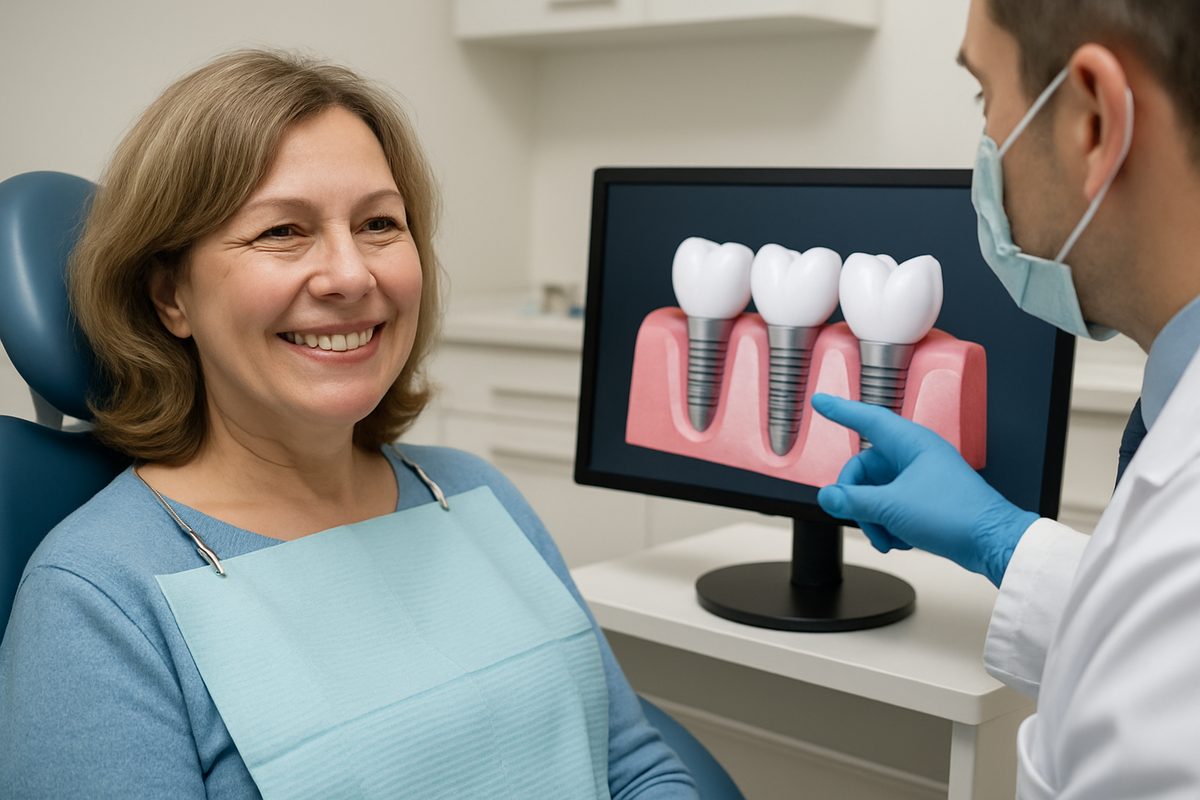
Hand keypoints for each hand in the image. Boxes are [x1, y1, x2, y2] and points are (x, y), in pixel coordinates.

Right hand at [811, 393, 1037, 586]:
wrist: (992, 543)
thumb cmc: (956, 515)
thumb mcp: (892, 507)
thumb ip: (853, 501)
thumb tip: (828, 496)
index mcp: (910, 444)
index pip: (867, 419)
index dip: (841, 410)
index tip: (820, 401)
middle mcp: (914, 456)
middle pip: (864, 467)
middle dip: (856, 497)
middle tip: (855, 515)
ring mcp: (920, 478)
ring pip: (876, 491)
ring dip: (873, 516)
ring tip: (884, 536)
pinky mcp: (924, 500)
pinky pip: (891, 505)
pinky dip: (887, 524)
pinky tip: (896, 539)